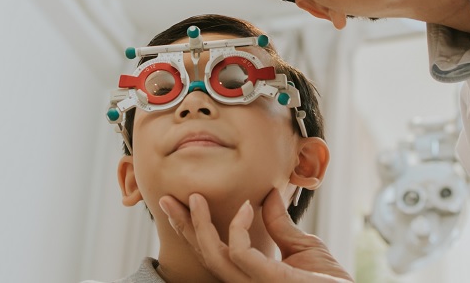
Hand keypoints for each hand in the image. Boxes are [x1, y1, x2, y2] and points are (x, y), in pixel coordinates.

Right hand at [159, 191, 352, 281]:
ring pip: (214, 256)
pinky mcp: (272, 281)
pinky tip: (247, 207)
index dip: (193, 230)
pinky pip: (241, 253)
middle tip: (166, 199)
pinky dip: (239, 228)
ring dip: (200, 225)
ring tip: (195, 197)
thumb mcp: (303, 248)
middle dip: (184, 227)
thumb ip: (280, 225)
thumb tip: (267, 195)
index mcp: (251, 276)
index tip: (182, 203)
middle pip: (205, 256)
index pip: (214, 253)